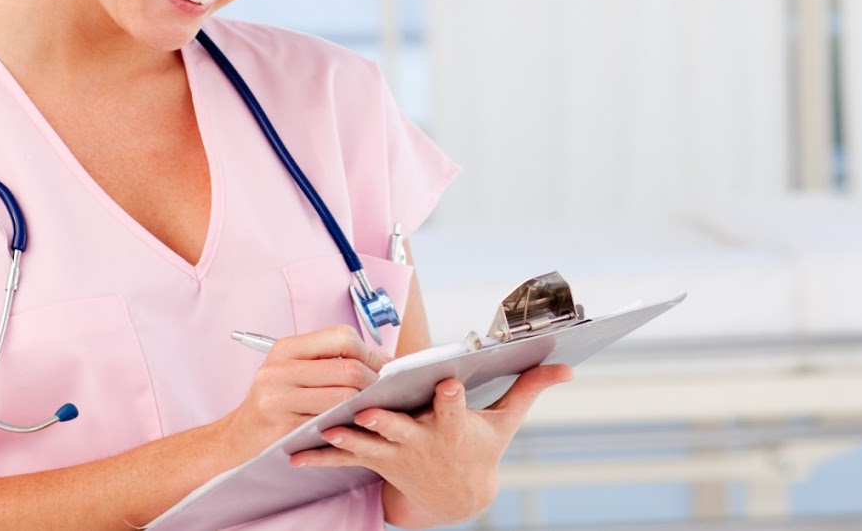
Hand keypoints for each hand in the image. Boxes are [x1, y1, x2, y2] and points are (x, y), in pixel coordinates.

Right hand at [215, 325, 387, 460]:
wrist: (238, 437)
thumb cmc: (275, 402)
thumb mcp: (293, 370)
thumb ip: (329, 360)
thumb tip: (382, 360)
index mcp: (286, 348)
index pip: (342, 337)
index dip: (370, 352)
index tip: (382, 368)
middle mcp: (279, 369)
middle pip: (347, 368)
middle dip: (374, 381)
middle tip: (384, 393)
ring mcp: (278, 398)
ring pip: (343, 396)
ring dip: (365, 404)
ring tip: (371, 407)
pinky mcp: (282, 426)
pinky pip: (330, 423)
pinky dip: (349, 423)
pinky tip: (353, 425)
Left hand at [289, 363, 573, 527]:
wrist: (456, 496)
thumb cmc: (480, 447)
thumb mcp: (505, 421)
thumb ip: (530, 387)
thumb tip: (567, 364)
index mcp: (454, 427)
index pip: (453, 408)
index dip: (450, 397)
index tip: (447, 382)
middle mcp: (423, 443)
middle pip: (403, 429)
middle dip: (387, 422)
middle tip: (369, 412)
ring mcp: (396, 455)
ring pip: (368, 445)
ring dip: (347, 438)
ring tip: (326, 430)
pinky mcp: (376, 463)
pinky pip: (344, 460)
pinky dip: (320, 457)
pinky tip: (294, 453)